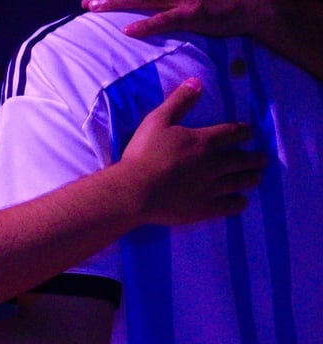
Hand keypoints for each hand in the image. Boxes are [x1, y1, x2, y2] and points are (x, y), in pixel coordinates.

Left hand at [80, 0, 273, 38]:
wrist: (255, 5)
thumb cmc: (223, 2)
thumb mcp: (192, 0)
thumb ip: (170, 4)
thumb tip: (153, 7)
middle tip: (85, 3)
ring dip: (117, 4)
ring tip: (95, 9)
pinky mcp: (193, 14)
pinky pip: (165, 20)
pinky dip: (146, 26)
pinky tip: (127, 31)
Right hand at [122, 77, 264, 224]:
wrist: (135, 191)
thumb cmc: (143, 154)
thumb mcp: (157, 120)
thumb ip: (179, 101)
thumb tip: (197, 81)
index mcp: (203, 142)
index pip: (231, 133)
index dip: (242, 132)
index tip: (249, 133)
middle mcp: (213, 164)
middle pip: (240, 160)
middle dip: (253, 158)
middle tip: (262, 159)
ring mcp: (210, 188)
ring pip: (238, 182)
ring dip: (250, 178)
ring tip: (257, 177)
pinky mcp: (203, 208)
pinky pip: (227, 206)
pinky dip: (238, 203)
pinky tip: (242, 203)